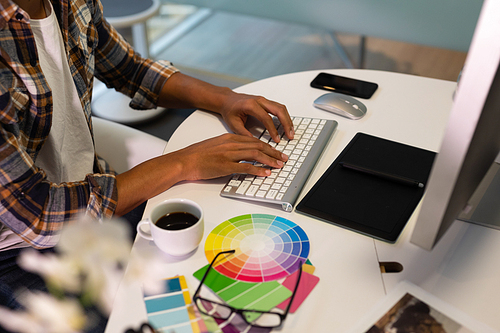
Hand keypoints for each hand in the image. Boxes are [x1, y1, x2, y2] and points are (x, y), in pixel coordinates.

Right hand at [168, 133, 288, 180]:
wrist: (184, 160)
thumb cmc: (196, 155)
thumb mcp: (215, 145)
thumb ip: (229, 148)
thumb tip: (241, 155)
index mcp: (229, 138)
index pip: (254, 140)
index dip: (267, 146)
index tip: (275, 151)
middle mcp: (231, 143)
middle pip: (258, 146)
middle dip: (273, 152)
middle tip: (283, 158)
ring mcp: (229, 154)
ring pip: (255, 154)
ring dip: (270, 160)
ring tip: (279, 165)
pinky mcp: (225, 166)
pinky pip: (246, 167)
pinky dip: (258, 170)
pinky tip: (266, 173)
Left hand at [218, 92, 294, 142]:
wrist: (227, 100)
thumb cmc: (229, 110)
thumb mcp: (233, 124)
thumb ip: (244, 134)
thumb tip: (255, 144)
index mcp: (251, 105)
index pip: (267, 118)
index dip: (273, 130)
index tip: (277, 139)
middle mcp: (259, 100)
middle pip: (279, 110)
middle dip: (286, 123)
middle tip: (290, 135)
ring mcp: (263, 100)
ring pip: (281, 108)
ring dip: (288, 120)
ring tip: (291, 132)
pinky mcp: (265, 102)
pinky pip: (279, 108)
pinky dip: (285, 116)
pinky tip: (287, 125)